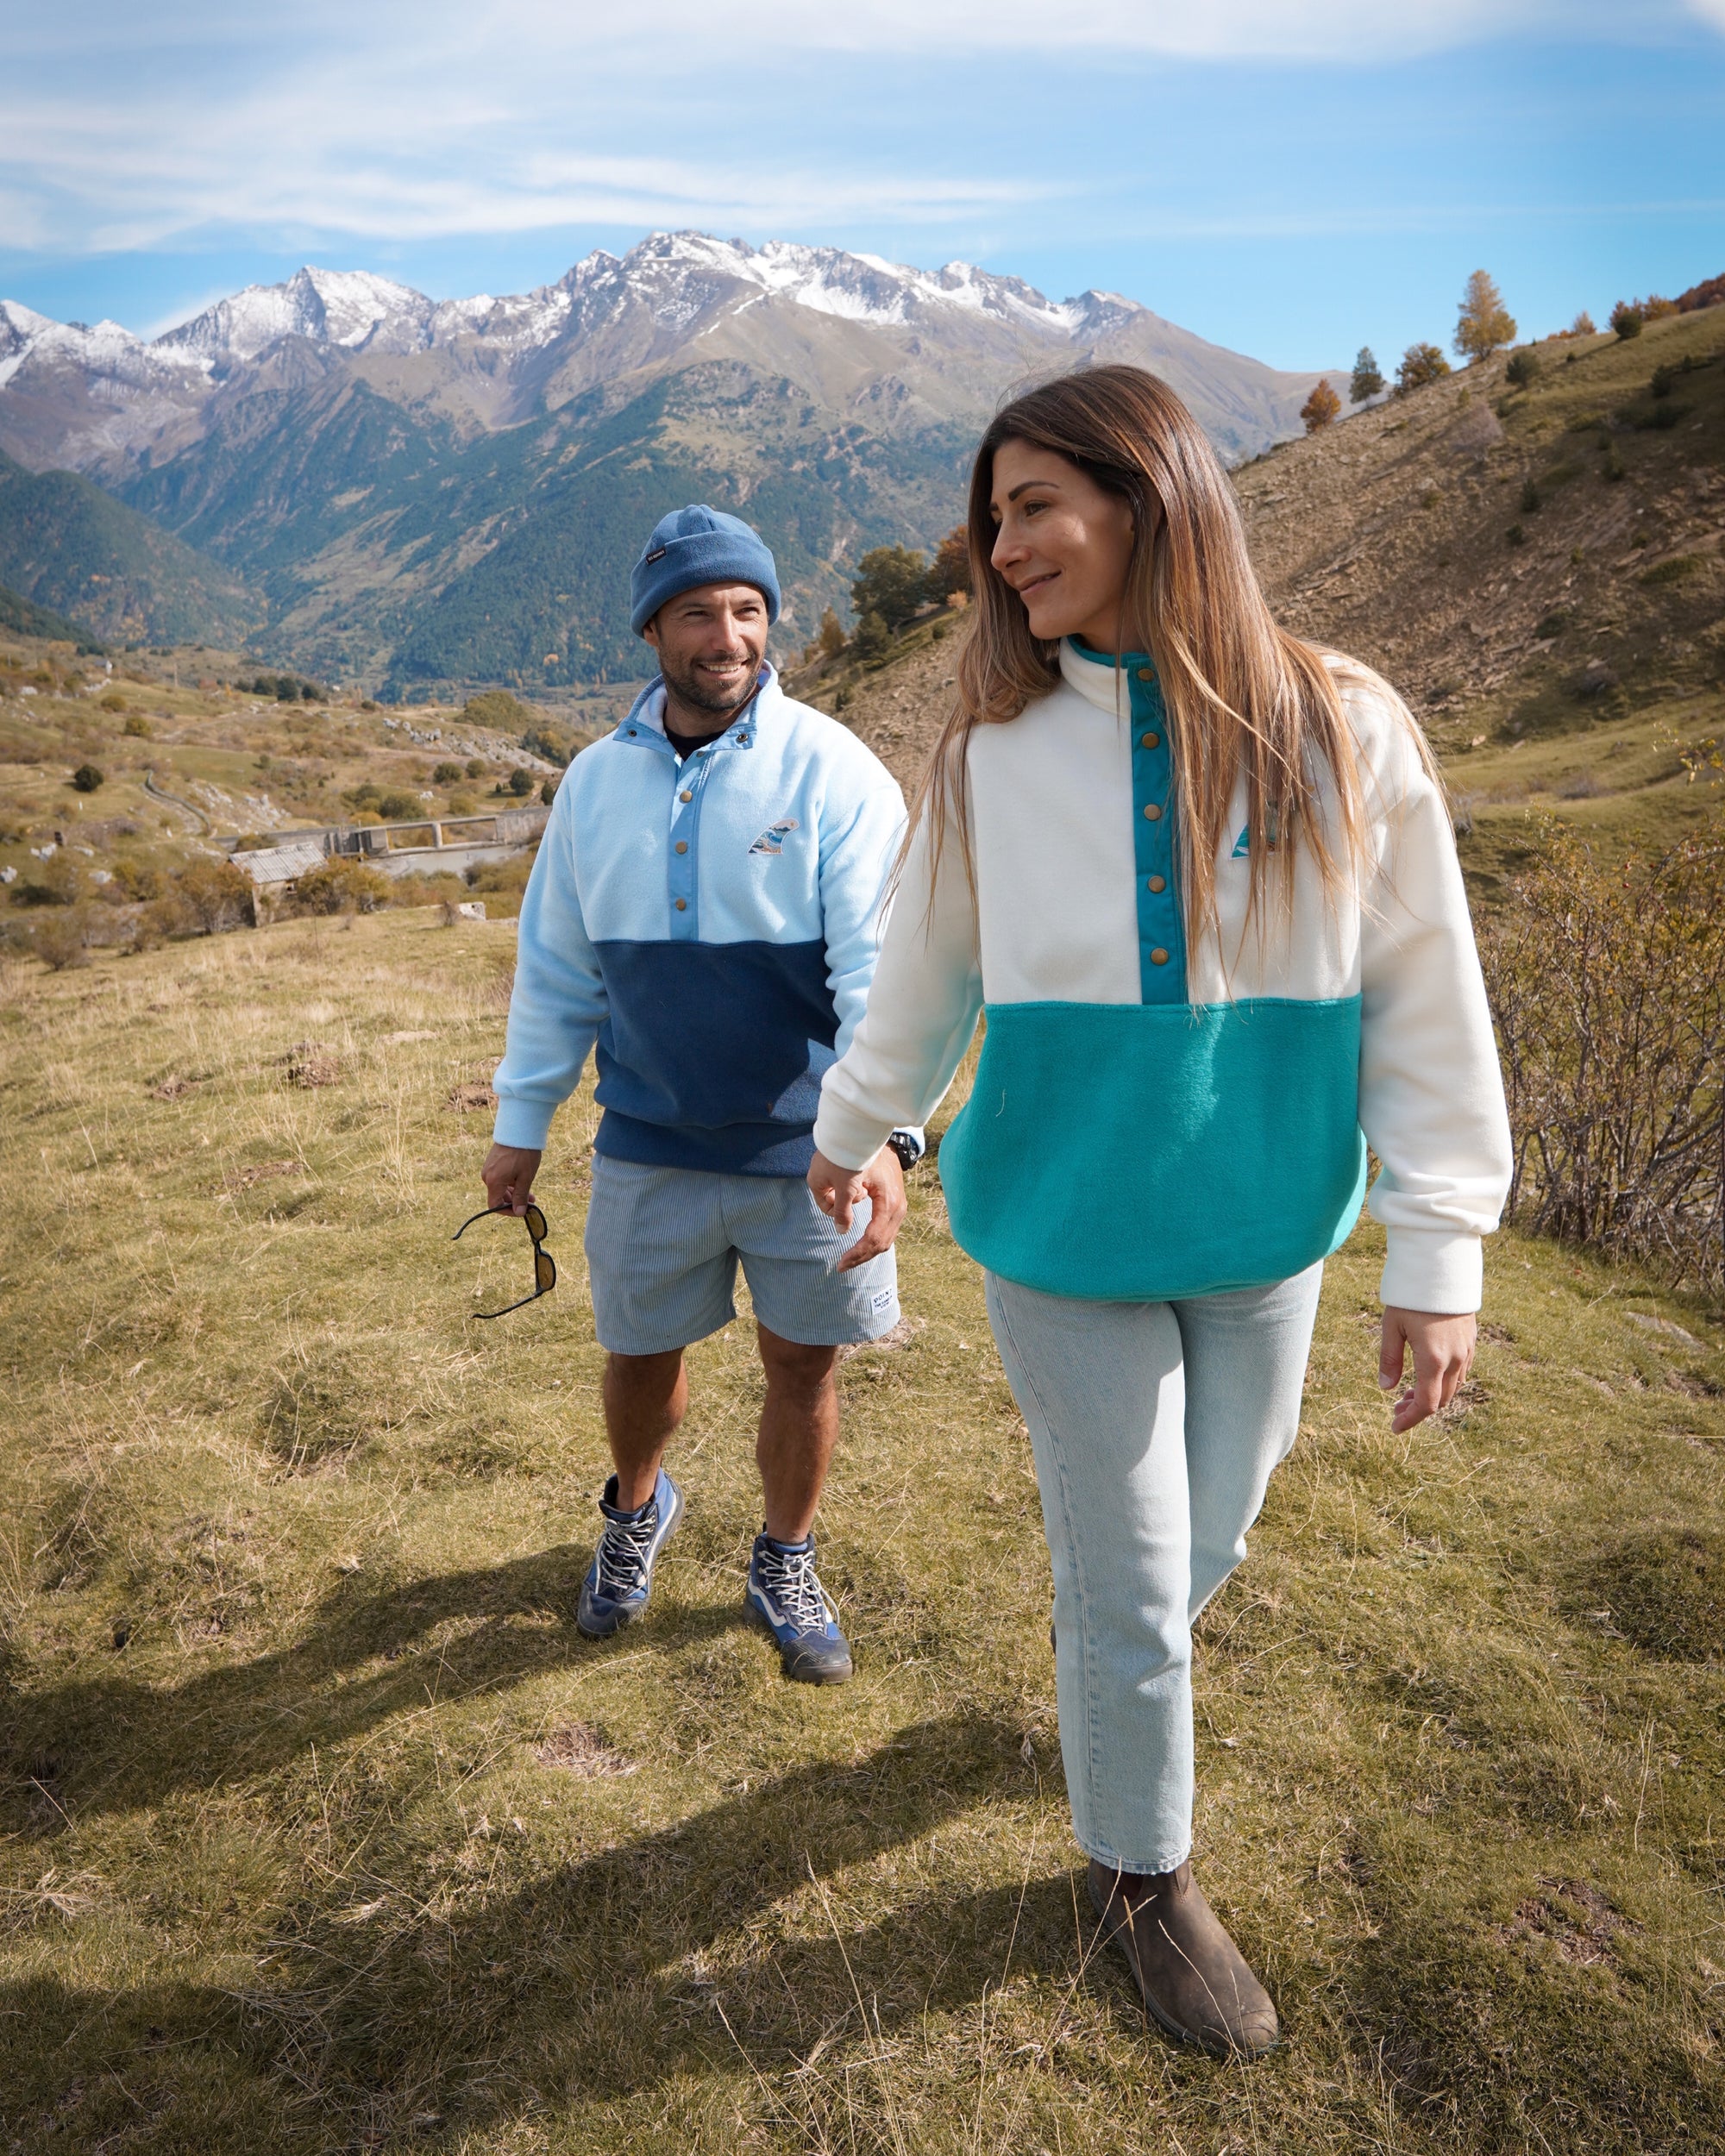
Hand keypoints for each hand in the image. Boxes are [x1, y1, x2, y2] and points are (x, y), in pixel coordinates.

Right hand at [482, 1143, 541, 1216]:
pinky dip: (510, 1182)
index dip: (508, 1212)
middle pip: (497, 1196)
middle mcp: (487, 1176)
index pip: (495, 1206)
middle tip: (530, 1202)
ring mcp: (489, 1168)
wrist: (520, 1129)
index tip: (522, 1211)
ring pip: (499, 1187)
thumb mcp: (525, 1178)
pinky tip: (522, 1181)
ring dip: (514, 1192)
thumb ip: (521, 1197)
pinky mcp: (492, 1162)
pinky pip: (499, 1178)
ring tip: (530, 1193)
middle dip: (514, 1201)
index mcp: (493, 1182)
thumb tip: (519, 1212)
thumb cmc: (524, 1154)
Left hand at [807, 1145, 907, 1271]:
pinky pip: (886, 1230)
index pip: (874, 1238)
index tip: (839, 1263)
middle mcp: (898, 1207)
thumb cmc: (857, 1153)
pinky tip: (859, 1245)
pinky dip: (872, 1241)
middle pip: (882, 1243)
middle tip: (841, 1265)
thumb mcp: (843, 1180)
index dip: (856, 1254)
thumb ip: (841, 1206)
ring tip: (848, 1258)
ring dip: (867, 1251)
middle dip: (861, 1256)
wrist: (873, 1134)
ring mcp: (899, 1206)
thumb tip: (841, 1230)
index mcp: (888, 1202)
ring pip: (886, 1239)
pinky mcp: (894, 1204)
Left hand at [1379, 1306, 1476, 1432]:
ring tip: (1407, 1393)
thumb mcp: (1392, 1326)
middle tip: (1396, 1408)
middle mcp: (1454, 1359)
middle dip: (1418, 1409)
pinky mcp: (1471, 1340)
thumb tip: (1386, 1388)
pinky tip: (1427, 1375)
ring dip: (1433, 1395)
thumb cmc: (1412, 1295)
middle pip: (1441, 1399)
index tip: (1394, 1427)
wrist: (1442, 1267)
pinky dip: (1444, 1381)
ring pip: (1453, 1386)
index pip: (1426, 1404)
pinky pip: (1461, 1371)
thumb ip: (1390, 1359)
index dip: (1410, 1420)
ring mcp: (1466, 1350)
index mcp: (1433, 1359)